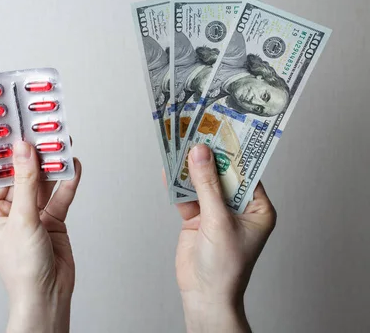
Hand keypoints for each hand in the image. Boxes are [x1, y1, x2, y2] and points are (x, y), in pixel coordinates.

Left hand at [0, 141, 81, 332]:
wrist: (48, 295)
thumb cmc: (22, 269)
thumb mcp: (22, 219)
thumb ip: (25, 182)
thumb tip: (23, 150)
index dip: (9, 151)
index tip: (17, 129)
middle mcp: (11, 209)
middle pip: (24, 174)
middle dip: (35, 154)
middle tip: (44, 130)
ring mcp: (33, 213)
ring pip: (44, 182)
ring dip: (53, 165)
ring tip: (62, 143)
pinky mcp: (53, 219)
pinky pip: (60, 195)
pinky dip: (68, 181)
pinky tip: (73, 166)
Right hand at [175, 144, 276, 332]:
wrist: (204, 295)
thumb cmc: (226, 267)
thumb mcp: (218, 221)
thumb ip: (207, 186)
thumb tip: (200, 154)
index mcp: (257, 208)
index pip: (245, 172)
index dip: (232, 152)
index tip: (220, 131)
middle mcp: (237, 208)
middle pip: (221, 174)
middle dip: (207, 157)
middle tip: (196, 132)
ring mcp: (216, 212)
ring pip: (202, 183)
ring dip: (190, 169)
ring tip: (179, 145)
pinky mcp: (197, 218)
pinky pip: (187, 195)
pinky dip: (178, 185)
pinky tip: (169, 170)